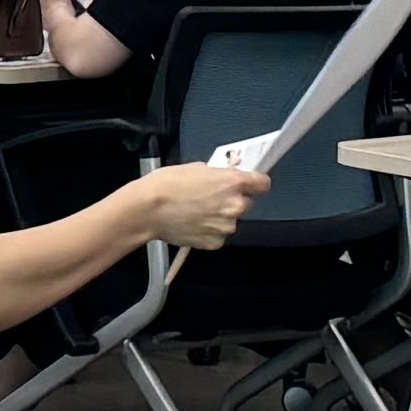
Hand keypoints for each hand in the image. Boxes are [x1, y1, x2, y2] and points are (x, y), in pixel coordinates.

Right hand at [132, 159, 267, 250]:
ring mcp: (226, 227)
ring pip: (230, 221)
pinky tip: (193, 223)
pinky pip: (218, 235)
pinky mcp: (215, 242)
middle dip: (232, 200)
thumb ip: (219, 175)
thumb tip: (226, 179)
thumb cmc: (168, 184)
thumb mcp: (197, 168)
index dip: (256, 183)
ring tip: (196, 211)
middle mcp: (235, 206)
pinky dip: (209, 230)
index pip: (263, 184)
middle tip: (211, 197)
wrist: (147, 210)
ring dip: (219, 217)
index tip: (250, 184)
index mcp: (233, 183)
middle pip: (246, 203)